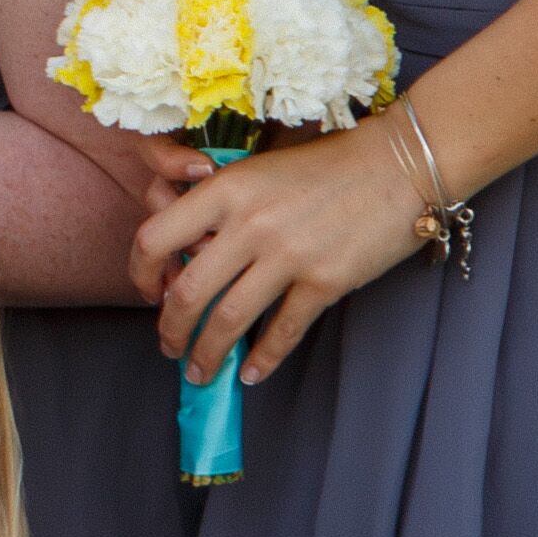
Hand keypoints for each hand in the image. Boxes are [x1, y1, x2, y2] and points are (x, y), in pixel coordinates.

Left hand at [131, 123, 425, 386]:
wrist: (398, 164)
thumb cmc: (326, 163)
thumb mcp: (256, 169)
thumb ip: (219, 206)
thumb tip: (188, 254)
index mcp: (223, 189)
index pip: (153, 238)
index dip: (140, 274)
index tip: (148, 294)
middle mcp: (248, 224)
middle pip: (186, 292)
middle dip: (171, 329)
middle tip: (169, 346)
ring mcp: (288, 255)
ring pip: (228, 319)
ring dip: (208, 353)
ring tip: (200, 371)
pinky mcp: (326, 280)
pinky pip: (283, 330)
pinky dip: (264, 358)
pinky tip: (251, 372)